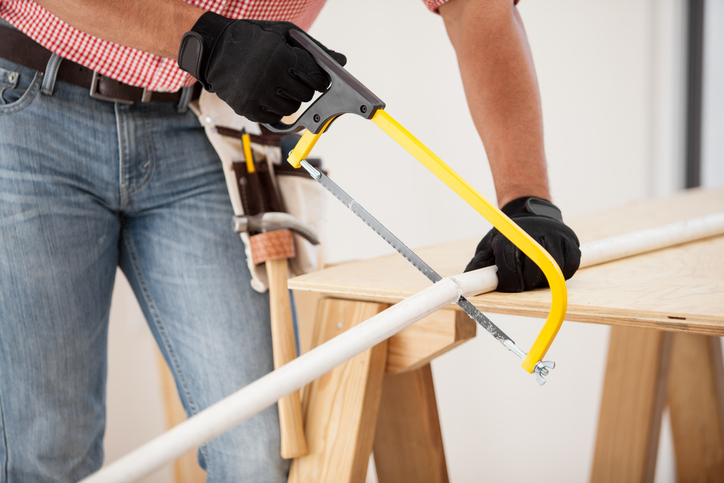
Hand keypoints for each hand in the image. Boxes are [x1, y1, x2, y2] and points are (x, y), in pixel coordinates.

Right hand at [178, 12, 345, 122]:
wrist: (214, 50)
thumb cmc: (254, 40)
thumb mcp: (284, 35)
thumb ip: (314, 49)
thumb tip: (342, 61)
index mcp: (280, 56)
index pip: (316, 78)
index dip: (320, 80)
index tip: (319, 79)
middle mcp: (268, 78)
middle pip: (306, 96)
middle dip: (305, 88)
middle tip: (293, 79)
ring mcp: (256, 96)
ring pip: (291, 110)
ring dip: (290, 100)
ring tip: (279, 85)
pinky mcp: (246, 109)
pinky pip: (274, 118)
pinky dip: (274, 109)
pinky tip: (267, 95)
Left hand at [465, 197, 580, 291]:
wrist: (531, 216)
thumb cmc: (508, 238)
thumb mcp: (489, 247)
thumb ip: (479, 265)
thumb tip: (469, 282)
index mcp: (508, 237)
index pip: (510, 266)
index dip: (509, 282)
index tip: (510, 285)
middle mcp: (532, 233)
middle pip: (533, 271)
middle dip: (527, 282)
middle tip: (524, 280)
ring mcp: (553, 235)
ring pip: (553, 271)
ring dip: (545, 280)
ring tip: (537, 274)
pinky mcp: (570, 239)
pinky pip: (570, 266)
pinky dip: (563, 273)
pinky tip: (552, 269)